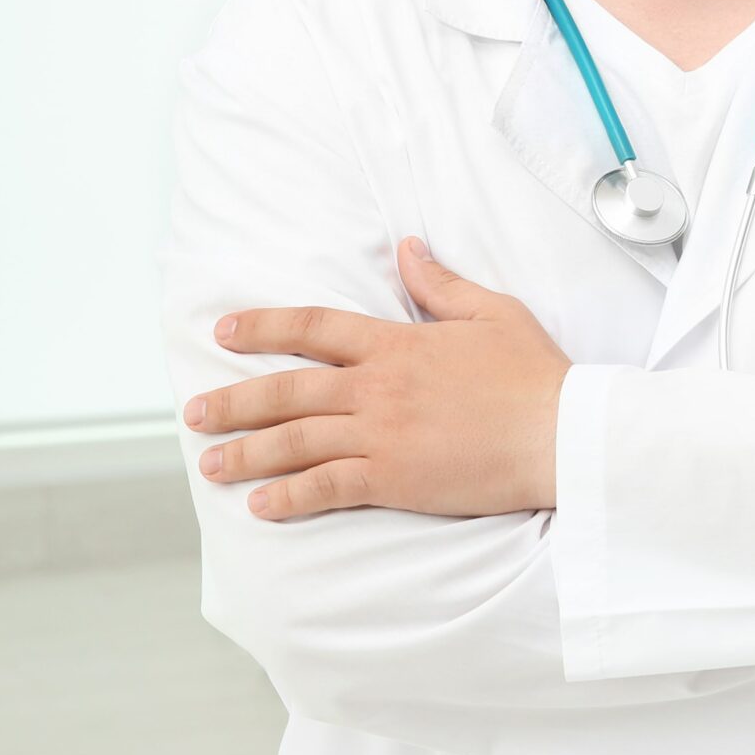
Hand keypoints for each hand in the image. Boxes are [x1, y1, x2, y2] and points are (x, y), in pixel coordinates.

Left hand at [183, 238, 569, 521]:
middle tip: (193, 412)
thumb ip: (441, 284)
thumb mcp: (492, 312)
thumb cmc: (534, 374)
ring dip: (246, 453)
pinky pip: (327, 487)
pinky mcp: (395, 480)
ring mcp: (383, 435)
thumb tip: (407, 249)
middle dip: (233, 401)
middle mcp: (378, 387)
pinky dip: (289, 497)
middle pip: (288, 390)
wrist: (561, 433)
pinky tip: (260, 506)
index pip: (314, 328)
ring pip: (295, 442)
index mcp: (398, 344)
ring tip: (209, 463)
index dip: (264, 327)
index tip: (225, 331)